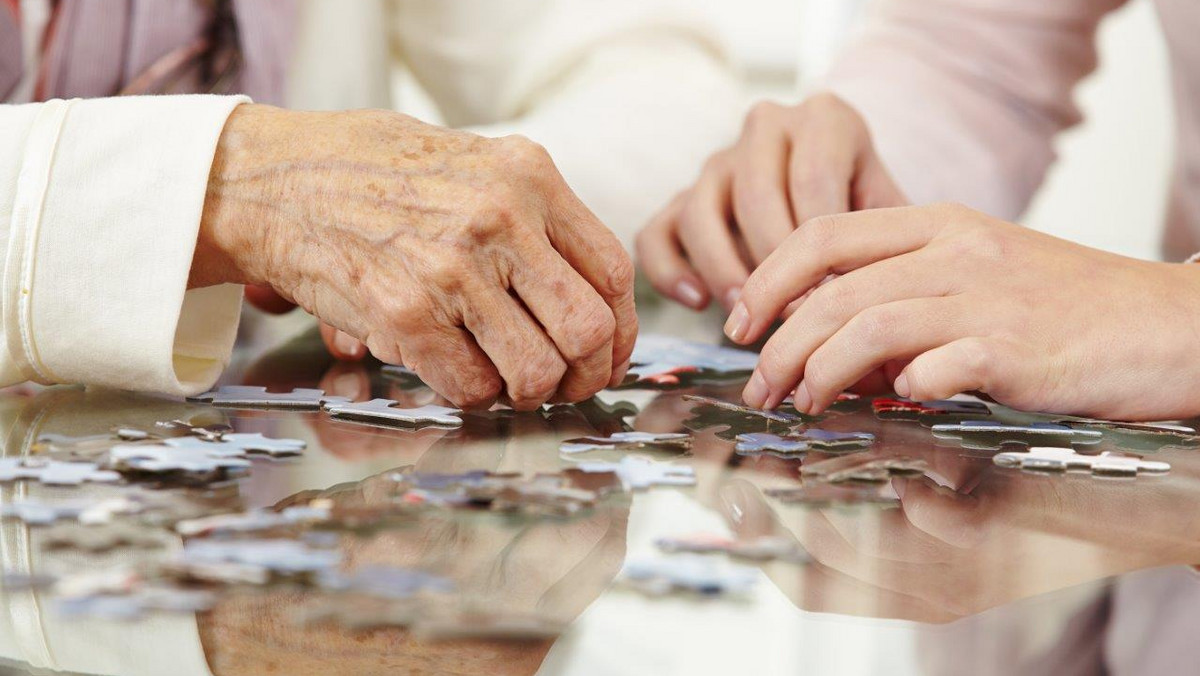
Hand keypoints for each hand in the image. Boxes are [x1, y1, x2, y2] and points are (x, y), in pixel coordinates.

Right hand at [192, 104, 636, 409]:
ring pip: (535, 371)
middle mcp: (500, 219)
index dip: (621, 330)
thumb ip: (533, 218)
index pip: (613, 272)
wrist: (272, 179)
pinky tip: (454, 372)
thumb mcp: (472, 163)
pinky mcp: (406, 313)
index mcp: (528, 176)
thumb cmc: (372, 173)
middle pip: (588, 329)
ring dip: (526, 393)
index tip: (608, 353)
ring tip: (505, 381)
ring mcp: (453, 268)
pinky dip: (472, 396)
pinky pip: (471, 387)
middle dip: (585, 374)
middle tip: (565, 385)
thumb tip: (588, 297)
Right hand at [636, 92, 905, 310]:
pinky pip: (655, 234)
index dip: (821, 249)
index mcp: (824, 118)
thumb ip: (886, 237)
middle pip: (755, 195)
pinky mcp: (679, 200)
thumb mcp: (892, 209)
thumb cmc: (869, 210)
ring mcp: (717, 162)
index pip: (813, 180)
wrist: (838, 191)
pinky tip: (698, 303)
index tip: (832, 299)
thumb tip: (870, 295)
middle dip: (774, 264)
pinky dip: (669, 271)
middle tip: (794, 315)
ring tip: (748, 314)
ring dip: (723, 270)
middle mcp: (765, 128)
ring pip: (700, 212)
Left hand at [725, 203, 1199, 419]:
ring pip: (868, 324)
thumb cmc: (1069, 308)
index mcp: (942, 223)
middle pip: (834, 287)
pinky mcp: (1017, 350)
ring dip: (818, 369)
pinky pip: (934, 367)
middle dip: (778, 341)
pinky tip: (888, 407)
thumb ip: (909, 298)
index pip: (825, 232)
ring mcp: (988, 297)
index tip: (740, 321)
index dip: (769, 277)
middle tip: (757, 385)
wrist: (1170, 326)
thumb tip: (836, 349)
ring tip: (799, 402)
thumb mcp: (982, 277)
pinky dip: (898, 390)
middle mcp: (958, 251)